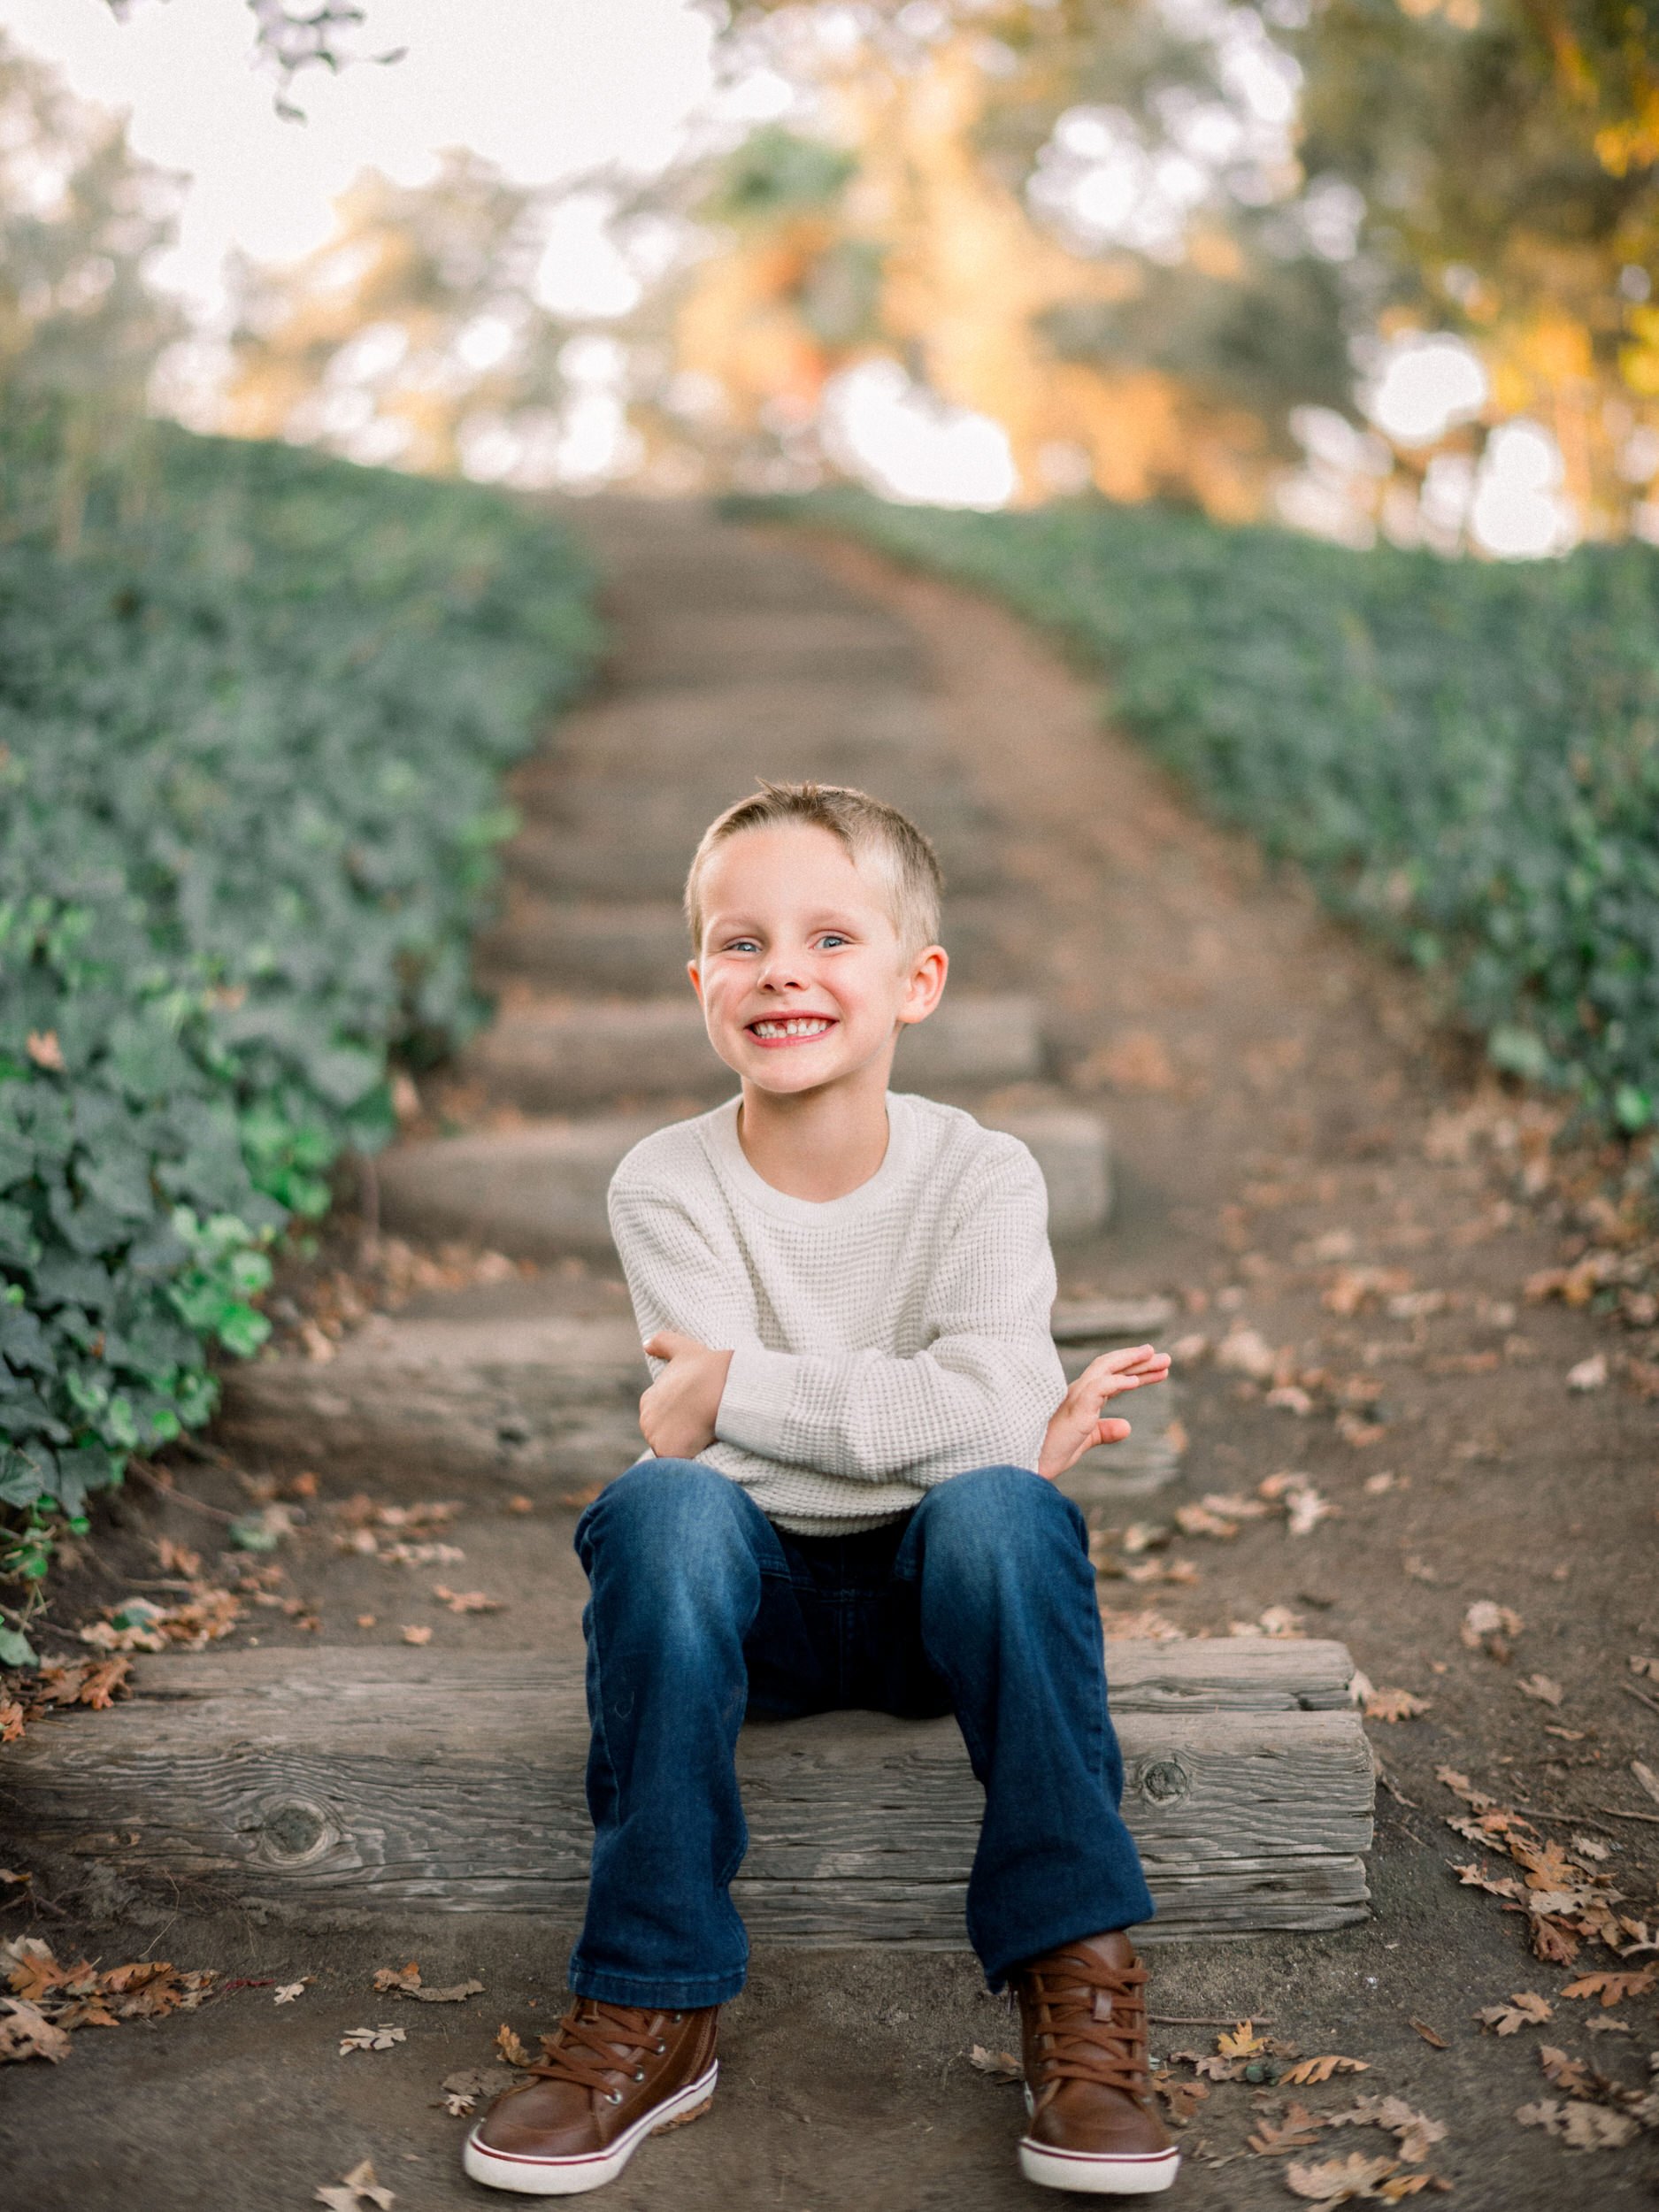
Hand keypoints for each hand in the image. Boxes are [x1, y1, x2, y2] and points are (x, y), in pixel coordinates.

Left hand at [639, 1329, 734, 1460]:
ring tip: (704, 1440)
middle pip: (665, 1438)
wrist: (719, 1386)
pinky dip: (689, 1464)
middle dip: (681, 1437)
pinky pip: (678, 1466)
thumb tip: (646, 1344)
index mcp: (648, 1400)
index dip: (680, 1418)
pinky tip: (703, 1452)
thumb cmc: (705, 1368)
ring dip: (685, 1451)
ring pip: (671, 1453)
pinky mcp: (667, 1453)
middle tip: (703, 1428)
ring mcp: (655, 1438)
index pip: (661, 1419)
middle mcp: (646, 1421)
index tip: (697, 1414)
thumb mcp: (683, 1348)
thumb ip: (664, 1342)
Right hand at [1037, 1343, 1171, 1482]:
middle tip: (1166, 1358)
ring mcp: (1075, 1399)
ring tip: (1156, 1358)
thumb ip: (1104, 1432)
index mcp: (1081, 1400)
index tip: (1161, 1371)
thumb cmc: (1048, 1453)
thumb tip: (1127, 1427)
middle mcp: (1078, 1393)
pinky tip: (1134, 1382)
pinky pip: (1097, 1389)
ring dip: (1132, 1363)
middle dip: (1139, 1362)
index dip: (1137, 1373)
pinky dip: (1116, 1383)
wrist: (1026, 1465)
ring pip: (1105, 1370)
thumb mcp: (1083, 1442)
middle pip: (1112, 1367)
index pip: (1113, 1379)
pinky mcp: (1074, 1411)